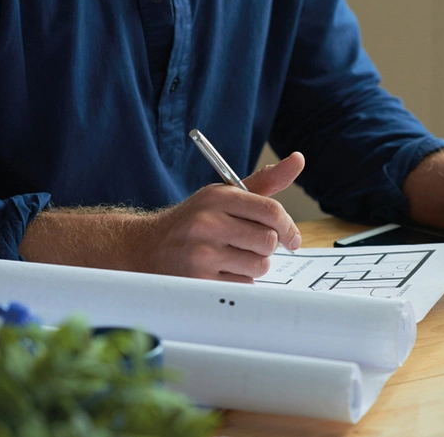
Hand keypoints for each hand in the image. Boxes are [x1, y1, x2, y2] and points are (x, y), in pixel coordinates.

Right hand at [137, 152, 304, 282]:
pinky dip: (239, 281)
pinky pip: (244, 284)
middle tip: (249, 245)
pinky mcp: (199, 281)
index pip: (271, 210)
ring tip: (231, 258)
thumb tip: (298, 160)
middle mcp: (207, 223)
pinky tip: (220, 271)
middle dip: (266, 247)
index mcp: (218, 197)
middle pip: (269, 241)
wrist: (145, 248)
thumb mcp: (223, 196)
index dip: (289, 227)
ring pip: (260, 265)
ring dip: (253, 265)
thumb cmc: (193, 222)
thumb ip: (264, 183)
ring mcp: (202, 254)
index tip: (292, 238)